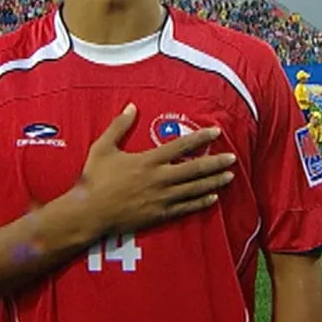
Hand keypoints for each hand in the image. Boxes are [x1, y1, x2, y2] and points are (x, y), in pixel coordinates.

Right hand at [75, 103, 235, 234]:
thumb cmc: (94, 179)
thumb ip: (119, 126)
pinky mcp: (159, 215)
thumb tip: (131, 106)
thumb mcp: (103, 147)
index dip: (200, 138)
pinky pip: (185, 208)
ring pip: (194, 189)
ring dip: (213, 182)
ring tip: (229, 177)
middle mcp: (159, 179)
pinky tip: (213, 199)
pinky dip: (200, 203)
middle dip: (216, 163)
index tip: (216, 132)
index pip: (181, 146)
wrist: (89, 212)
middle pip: (194, 169)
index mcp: (148, 161)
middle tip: (233, 158)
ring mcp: (161, 198)